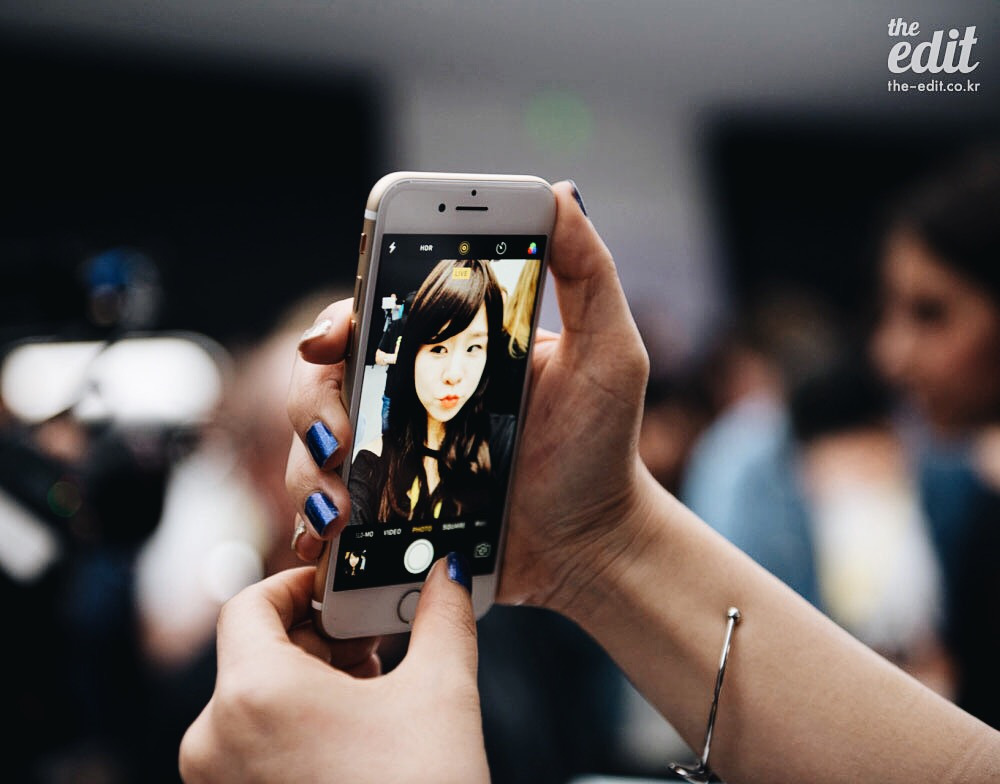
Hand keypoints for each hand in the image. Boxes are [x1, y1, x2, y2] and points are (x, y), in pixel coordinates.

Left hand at [179, 559, 487, 782]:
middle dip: (317, 638)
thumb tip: (448, 570)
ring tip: (372, 692)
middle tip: (372, 642)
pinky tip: (353, 738)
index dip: (296, 585)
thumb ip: (443, 616)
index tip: (337, 588)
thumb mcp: (442, 693)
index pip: (248, 604)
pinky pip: (250, 748)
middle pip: (255, 653)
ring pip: (254, 702)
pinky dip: (294, 727)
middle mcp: (214, 740)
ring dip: (310, 683)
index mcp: (253, 694)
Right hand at [287, 181, 649, 612]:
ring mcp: (395, 453)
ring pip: (314, 445)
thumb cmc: (602, 445)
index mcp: (448, 347)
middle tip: (339, 437)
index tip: (329, 339)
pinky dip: (316, 521)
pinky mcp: (390, 511)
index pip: (371, 314)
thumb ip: (588, 276)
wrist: (592, 543)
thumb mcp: (608, 353)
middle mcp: (409, 394)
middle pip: (323, 377)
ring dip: (309, 471)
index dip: (336, 320)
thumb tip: (560, 194)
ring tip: (342, 508)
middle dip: (312, 403)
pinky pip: (330, 509)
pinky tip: (330, 540)